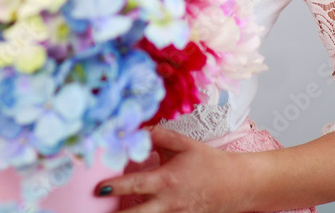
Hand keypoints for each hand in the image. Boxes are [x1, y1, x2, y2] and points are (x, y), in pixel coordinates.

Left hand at [95, 127, 255, 212]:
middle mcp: (169, 203)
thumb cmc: (210, 163)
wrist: (238, 185)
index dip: (114, 186)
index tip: (98, 188)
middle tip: (96, 211)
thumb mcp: (185, 144)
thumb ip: (159, 136)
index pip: (135, 185)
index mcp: (167, 180)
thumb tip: (137, 130)